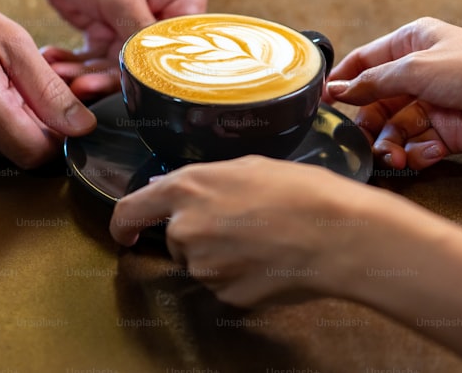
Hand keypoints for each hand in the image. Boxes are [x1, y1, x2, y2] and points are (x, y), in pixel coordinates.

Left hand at [24, 0, 207, 91]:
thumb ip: (140, 38)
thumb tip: (156, 76)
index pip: (179, 48)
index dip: (154, 73)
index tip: (128, 90)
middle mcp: (164, 11)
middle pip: (145, 60)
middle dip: (109, 76)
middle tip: (81, 88)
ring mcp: (133, 19)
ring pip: (115, 63)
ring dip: (85, 72)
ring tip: (59, 76)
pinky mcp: (106, 25)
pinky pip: (94, 56)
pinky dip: (74, 63)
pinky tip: (54, 62)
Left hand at [110, 156, 379, 306]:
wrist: (337, 234)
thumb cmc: (302, 190)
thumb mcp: (248, 166)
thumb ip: (206, 181)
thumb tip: (182, 193)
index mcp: (187, 188)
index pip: (131, 210)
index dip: (124, 224)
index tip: (127, 232)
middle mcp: (187, 229)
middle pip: (177, 238)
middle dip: (200, 233)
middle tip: (243, 223)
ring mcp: (205, 267)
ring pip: (202, 263)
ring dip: (223, 254)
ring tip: (266, 238)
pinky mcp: (226, 295)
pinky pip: (225, 285)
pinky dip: (242, 275)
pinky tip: (271, 259)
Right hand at [325, 17, 461, 170]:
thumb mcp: (418, 69)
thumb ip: (374, 82)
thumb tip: (336, 89)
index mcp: (412, 43)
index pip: (365, 61)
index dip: (343, 82)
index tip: (323, 105)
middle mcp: (422, 71)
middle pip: (377, 102)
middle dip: (369, 124)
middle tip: (362, 142)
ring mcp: (436, 103)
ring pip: (397, 129)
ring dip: (393, 145)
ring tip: (396, 157)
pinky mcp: (451, 131)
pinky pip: (421, 145)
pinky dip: (420, 153)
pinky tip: (428, 154)